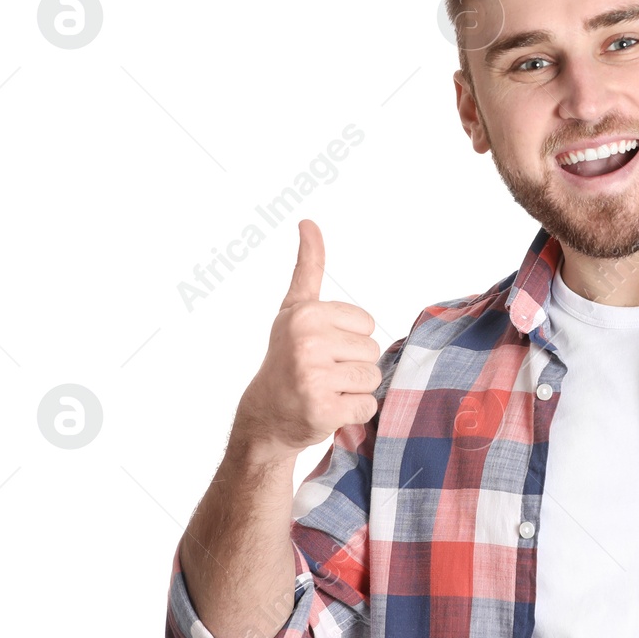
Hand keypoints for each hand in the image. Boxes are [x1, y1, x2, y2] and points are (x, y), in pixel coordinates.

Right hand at [233, 219, 382, 460]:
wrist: (265, 415)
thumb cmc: (287, 357)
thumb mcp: (294, 308)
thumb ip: (308, 267)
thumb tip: (308, 222)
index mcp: (305, 314)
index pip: (367, 324)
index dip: (349, 339)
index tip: (320, 347)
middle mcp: (306, 342)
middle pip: (372, 350)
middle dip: (353, 364)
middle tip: (321, 372)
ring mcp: (313, 377)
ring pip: (372, 378)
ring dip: (354, 389)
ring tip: (325, 389)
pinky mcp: (323, 409)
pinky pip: (368, 406)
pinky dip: (354, 413)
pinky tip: (327, 410)